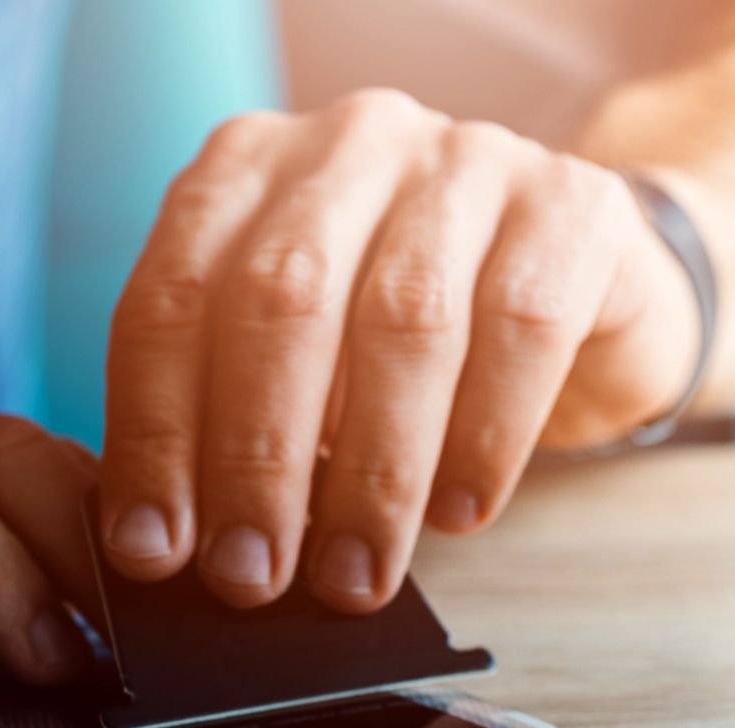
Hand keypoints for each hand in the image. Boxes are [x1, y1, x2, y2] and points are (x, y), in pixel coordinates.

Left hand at [99, 88, 700, 612]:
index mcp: (246, 168)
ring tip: (355, 574)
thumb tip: (171, 549)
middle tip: (251, 577)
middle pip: (279, 300)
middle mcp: (348, 142)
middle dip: (256, 459)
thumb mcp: (297, 371)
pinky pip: (522, 327)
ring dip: (372, 472)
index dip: (155, 433)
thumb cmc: (401, 348)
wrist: (581, 297)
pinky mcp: (573, 203)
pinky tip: (459, 513)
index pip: (170, 300)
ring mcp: (466, 158)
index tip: (153, 551)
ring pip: (402, 318)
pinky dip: (483, 438)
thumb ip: (230, 425)